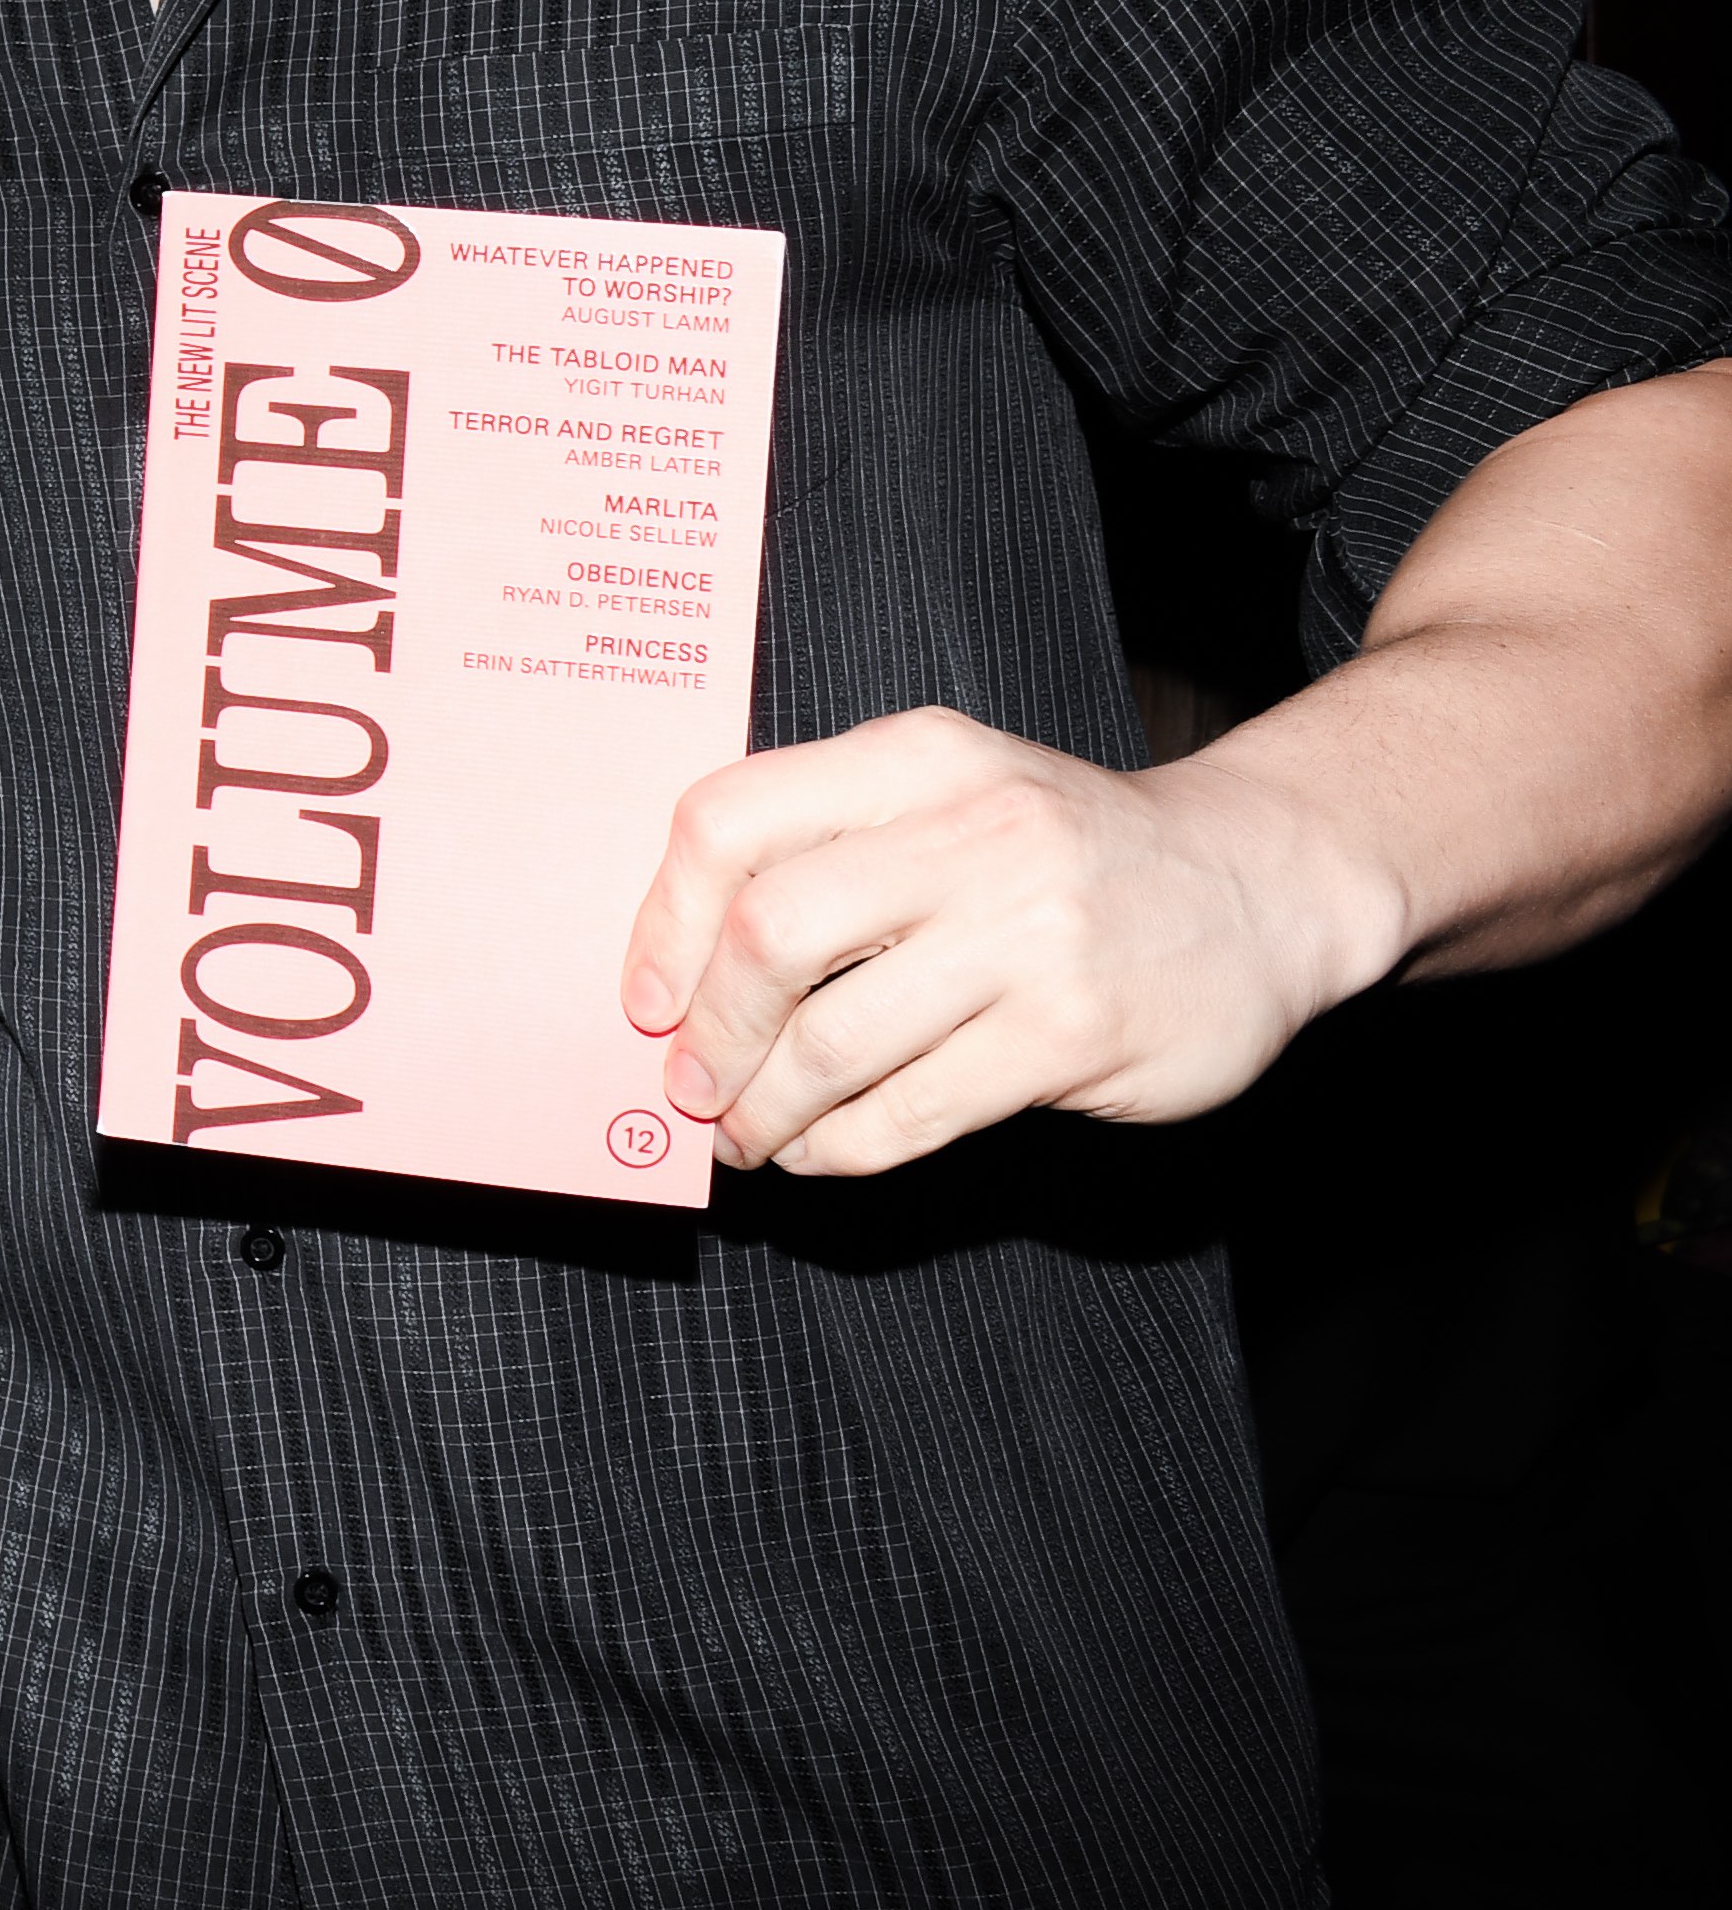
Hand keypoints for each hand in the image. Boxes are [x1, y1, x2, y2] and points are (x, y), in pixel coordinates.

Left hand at [619, 707, 1394, 1176]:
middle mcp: (973, 833)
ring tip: (748, 1132)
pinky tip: (822, 1150)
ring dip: (766, 1107)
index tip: (645, 995)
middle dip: (710, 1029)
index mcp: (918, 759)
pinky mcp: (1075, 1034)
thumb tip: (679, 972)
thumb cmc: (1064, 849)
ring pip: (834, 1040)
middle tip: (692, 1081)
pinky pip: (911, 1111)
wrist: (1264, 882)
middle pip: (768, 934)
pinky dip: (840, 1147)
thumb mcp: (951, 793)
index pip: (731, 821)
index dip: (663, 922)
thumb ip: (828, 847)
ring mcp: (1032, 936)